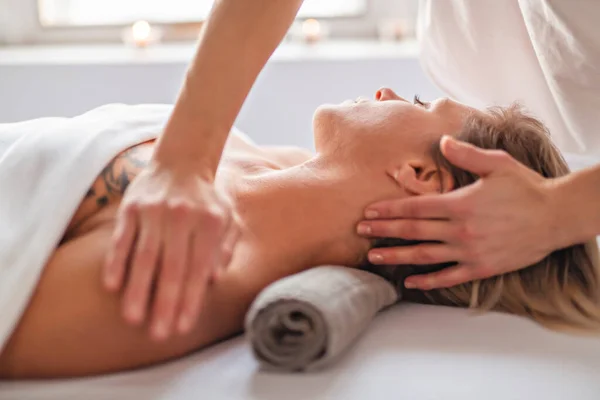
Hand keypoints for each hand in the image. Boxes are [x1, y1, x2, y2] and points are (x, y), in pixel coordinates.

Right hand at [103, 163, 238, 339]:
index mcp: (209, 223)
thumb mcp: (227, 218)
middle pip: (172, 268)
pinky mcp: (131, 207)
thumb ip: (225, 247)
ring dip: (138, 290)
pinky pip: (122, 238)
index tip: (183, 327)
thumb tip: (215, 279)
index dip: (191, 300)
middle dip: (165, 303)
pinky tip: (112, 286)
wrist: (182, 160)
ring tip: (133, 319)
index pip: (199, 269)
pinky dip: (116, 261)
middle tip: (158, 334)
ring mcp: (154, 211)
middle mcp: (182, 217)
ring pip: (144, 256)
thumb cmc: (208, 199)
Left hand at [358, 136, 558, 289]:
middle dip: (383, 231)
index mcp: (460, 203)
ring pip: (424, 255)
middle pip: (413, 230)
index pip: (415, 206)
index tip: (368, 212)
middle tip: (359, 233)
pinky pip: (448, 276)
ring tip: (373, 257)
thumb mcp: (497, 164)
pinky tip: (410, 282)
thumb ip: (466, 154)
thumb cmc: (525, 188)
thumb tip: (441, 141)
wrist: (555, 217)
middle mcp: (460, 229)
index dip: (388, 209)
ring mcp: (469, 251)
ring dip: (396, 256)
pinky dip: (428, 281)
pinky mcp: (480, 267)